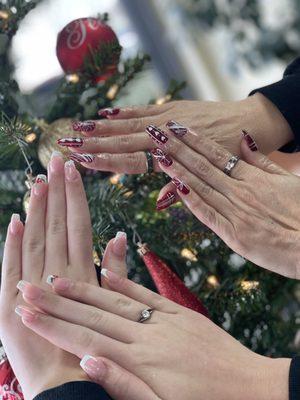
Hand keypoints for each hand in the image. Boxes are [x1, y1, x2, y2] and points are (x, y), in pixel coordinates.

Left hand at [0, 152, 126, 398]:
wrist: (68, 387)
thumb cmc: (99, 344)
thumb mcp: (113, 305)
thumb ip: (115, 268)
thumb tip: (120, 236)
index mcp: (83, 275)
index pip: (78, 225)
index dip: (75, 196)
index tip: (73, 170)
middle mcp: (58, 275)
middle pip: (56, 225)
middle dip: (56, 191)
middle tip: (55, 161)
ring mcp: (32, 288)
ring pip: (34, 239)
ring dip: (36, 208)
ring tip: (38, 181)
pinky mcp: (9, 305)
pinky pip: (9, 267)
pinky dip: (11, 242)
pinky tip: (13, 220)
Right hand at [16, 271, 289, 399]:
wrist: (253, 390)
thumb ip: (123, 384)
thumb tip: (86, 359)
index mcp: (141, 361)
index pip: (85, 338)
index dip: (53, 325)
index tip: (26, 312)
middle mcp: (149, 335)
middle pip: (95, 314)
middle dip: (58, 302)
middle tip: (29, 287)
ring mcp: (165, 320)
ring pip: (116, 301)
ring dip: (85, 289)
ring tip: (57, 278)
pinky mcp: (181, 314)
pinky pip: (147, 295)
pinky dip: (124, 283)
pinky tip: (106, 272)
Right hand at [57, 94, 292, 173]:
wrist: (248, 124)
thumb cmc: (228, 152)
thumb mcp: (208, 173)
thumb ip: (182, 184)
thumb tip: (162, 201)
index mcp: (171, 154)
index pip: (130, 159)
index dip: (105, 159)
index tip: (82, 160)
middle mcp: (164, 134)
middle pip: (122, 140)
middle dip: (93, 142)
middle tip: (67, 143)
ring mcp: (166, 119)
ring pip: (128, 124)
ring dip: (102, 127)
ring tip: (77, 127)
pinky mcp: (172, 108)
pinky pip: (143, 111)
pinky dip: (124, 113)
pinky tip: (106, 112)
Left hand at [147, 123, 299, 278]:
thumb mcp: (287, 179)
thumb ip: (262, 161)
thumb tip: (244, 140)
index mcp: (253, 177)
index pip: (217, 154)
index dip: (195, 140)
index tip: (178, 128)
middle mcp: (240, 190)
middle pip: (203, 166)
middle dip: (178, 149)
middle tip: (157, 134)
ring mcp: (235, 211)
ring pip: (201, 187)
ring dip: (178, 170)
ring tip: (159, 155)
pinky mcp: (233, 234)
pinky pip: (208, 214)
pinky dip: (191, 201)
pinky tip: (174, 189)